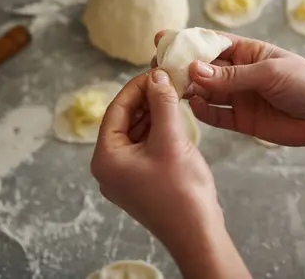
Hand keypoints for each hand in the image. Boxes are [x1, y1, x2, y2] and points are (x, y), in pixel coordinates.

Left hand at [91, 70, 251, 278]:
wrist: (198, 234)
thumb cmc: (181, 190)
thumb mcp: (171, 139)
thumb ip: (162, 103)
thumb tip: (156, 76)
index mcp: (106, 158)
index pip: (116, 110)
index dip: (136, 87)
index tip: (155, 70)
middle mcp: (109, 167)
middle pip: (124, 121)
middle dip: (146, 99)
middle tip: (166, 79)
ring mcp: (124, 176)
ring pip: (136, 133)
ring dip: (153, 113)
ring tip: (172, 93)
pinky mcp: (140, 181)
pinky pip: (144, 146)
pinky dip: (157, 129)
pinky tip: (172, 115)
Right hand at [152, 31, 304, 146]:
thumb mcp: (268, 73)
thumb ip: (231, 75)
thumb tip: (194, 70)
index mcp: (245, 52)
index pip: (209, 44)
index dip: (185, 42)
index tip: (161, 39)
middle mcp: (237, 73)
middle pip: (201, 69)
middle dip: (181, 68)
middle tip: (158, 70)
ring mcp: (237, 97)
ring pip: (204, 92)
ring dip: (187, 90)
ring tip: (170, 90)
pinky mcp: (240, 120)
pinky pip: (214, 115)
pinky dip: (202, 112)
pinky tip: (193, 106)